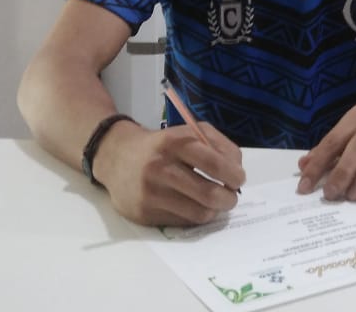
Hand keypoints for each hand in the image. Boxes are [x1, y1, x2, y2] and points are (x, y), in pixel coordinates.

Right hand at [96, 121, 245, 226]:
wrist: (116, 157)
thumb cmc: (161, 146)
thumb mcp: (188, 132)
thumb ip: (217, 145)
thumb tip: (237, 171)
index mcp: (173, 142)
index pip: (213, 163)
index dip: (233, 174)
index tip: (239, 179)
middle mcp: (160, 168)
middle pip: (209, 194)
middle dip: (229, 199)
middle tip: (231, 196)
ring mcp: (150, 193)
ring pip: (198, 213)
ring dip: (214, 210)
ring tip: (214, 203)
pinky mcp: (144, 213)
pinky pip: (182, 222)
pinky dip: (194, 215)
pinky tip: (192, 206)